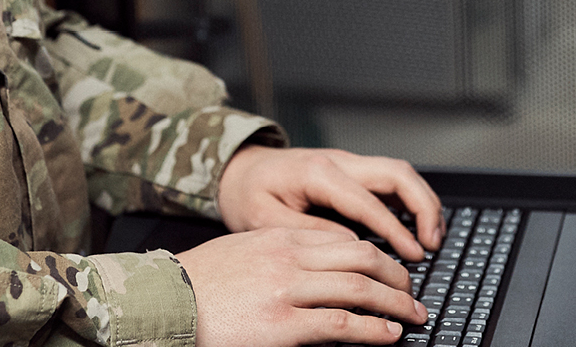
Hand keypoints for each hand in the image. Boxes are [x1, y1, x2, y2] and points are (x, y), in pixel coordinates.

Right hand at [175, 227, 426, 346]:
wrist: (164, 303)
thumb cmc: (197, 283)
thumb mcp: (243, 252)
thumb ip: (280, 254)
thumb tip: (317, 269)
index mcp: (280, 238)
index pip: (345, 238)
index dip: (378, 255)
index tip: (391, 270)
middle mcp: (289, 259)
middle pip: (362, 257)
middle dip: (395, 276)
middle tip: (412, 294)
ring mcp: (287, 291)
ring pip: (360, 288)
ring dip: (395, 304)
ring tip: (412, 318)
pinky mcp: (283, 326)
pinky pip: (341, 324)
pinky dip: (372, 330)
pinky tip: (388, 336)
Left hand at [217, 146, 443, 260]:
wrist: (238, 170)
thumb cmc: (247, 194)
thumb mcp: (265, 220)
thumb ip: (309, 232)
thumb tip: (351, 246)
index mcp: (317, 172)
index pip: (368, 200)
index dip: (396, 229)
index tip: (414, 254)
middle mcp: (338, 161)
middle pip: (397, 173)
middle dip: (423, 206)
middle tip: (433, 243)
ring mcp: (347, 163)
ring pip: (399, 173)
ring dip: (422, 201)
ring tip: (433, 237)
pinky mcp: (350, 172)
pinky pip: (390, 180)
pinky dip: (410, 200)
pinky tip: (416, 225)